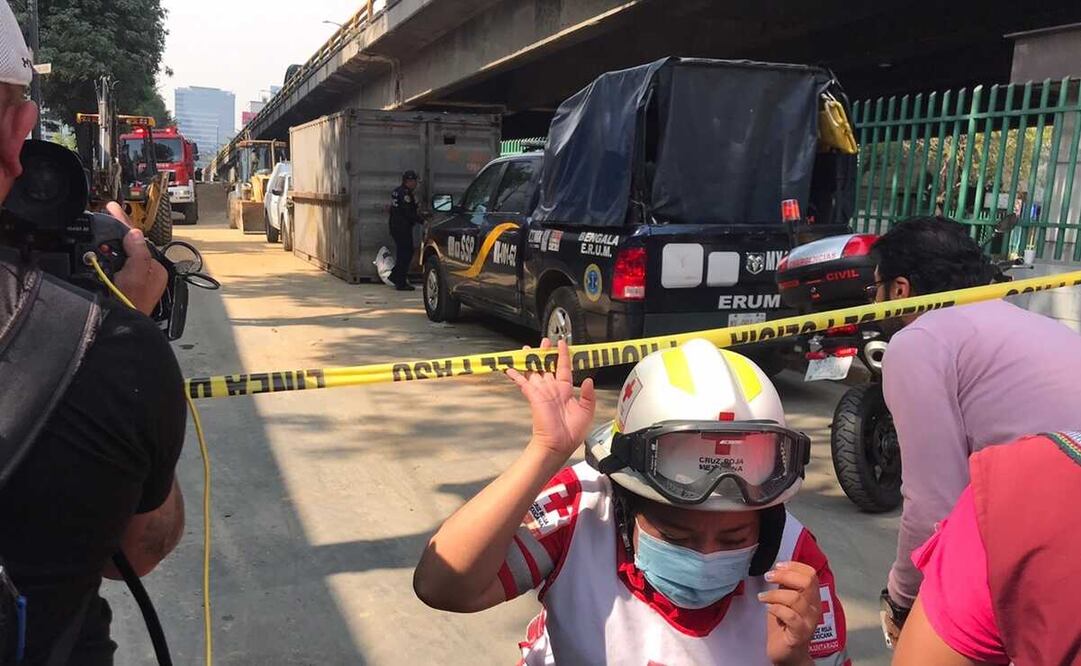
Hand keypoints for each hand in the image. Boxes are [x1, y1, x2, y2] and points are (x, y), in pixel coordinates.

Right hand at [107, 202, 167, 315]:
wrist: (118, 330)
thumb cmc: (130, 307)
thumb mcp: (134, 278)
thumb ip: (138, 254)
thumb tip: (133, 234)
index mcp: (155, 269)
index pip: (139, 238)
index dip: (124, 221)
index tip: (112, 207)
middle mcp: (148, 273)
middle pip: (131, 244)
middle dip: (118, 230)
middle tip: (106, 214)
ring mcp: (137, 280)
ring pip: (124, 253)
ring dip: (113, 242)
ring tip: (103, 227)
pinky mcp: (125, 286)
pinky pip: (117, 264)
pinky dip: (109, 256)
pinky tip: (101, 251)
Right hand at [505, 338, 595, 458]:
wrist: (558, 445)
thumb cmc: (571, 433)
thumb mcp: (587, 411)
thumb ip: (588, 395)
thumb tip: (588, 380)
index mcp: (565, 391)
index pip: (564, 368)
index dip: (563, 355)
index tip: (562, 344)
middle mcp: (552, 389)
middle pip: (547, 367)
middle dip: (545, 353)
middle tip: (544, 342)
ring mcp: (542, 392)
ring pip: (534, 371)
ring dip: (530, 360)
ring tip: (526, 349)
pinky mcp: (533, 397)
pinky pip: (523, 382)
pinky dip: (516, 375)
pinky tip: (510, 368)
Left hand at [759, 561, 821, 665]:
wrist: (789, 654)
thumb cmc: (785, 626)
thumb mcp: (785, 601)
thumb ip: (786, 587)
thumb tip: (778, 568)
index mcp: (812, 597)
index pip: (811, 574)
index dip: (794, 566)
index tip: (778, 566)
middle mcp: (814, 607)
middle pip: (807, 582)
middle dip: (784, 576)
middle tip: (768, 577)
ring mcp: (809, 621)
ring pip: (795, 598)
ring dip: (774, 594)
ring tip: (762, 597)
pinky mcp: (800, 633)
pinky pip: (790, 616)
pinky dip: (776, 608)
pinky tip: (768, 609)